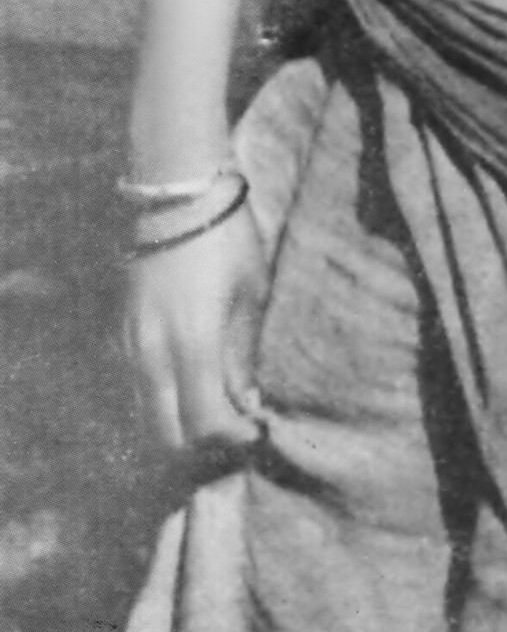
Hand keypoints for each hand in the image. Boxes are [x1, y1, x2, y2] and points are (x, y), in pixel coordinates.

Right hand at [123, 201, 268, 457]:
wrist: (179, 193)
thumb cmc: (228, 237)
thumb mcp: (251, 293)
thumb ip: (243, 354)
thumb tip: (245, 400)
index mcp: (192, 342)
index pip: (204, 421)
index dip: (232, 436)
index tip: (257, 429)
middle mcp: (152, 351)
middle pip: (167, 432)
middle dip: (203, 438)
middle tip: (236, 423)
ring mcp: (132, 341)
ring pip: (148, 411)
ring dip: (181, 418)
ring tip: (220, 399)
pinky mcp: (124, 328)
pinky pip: (140, 383)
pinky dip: (166, 394)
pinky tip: (196, 376)